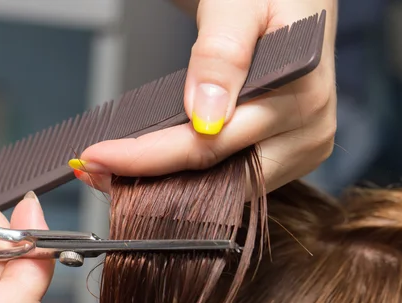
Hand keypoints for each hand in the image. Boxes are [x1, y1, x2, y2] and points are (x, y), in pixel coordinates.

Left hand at [69, 0, 337, 194]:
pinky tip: (157, 167)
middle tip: (93, 169)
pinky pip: (235, 178)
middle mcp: (308, 134)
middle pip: (215, 174)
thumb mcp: (239, 5)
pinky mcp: (291, 157)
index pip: (211, 145)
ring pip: (224, 185)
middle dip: (149, 176)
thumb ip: (222, 56)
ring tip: (115, 170)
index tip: (98, 156)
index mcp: (302, 96)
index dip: (150, 157)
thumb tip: (206, 117)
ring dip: (168, 181)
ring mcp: (301, 150)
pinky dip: (192, 175)